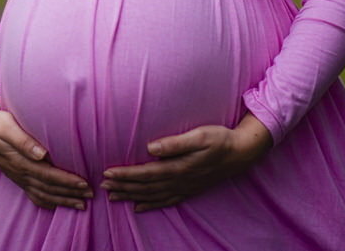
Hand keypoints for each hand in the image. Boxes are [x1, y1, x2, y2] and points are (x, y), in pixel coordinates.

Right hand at [0, 101, 92, 210]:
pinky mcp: (18, 177)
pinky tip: (58, 205)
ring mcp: (19, 177)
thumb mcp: (7, 126)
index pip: (49, 175)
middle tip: (90, 194)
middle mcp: (21, 173)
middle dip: (70, 192)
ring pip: (44, 194)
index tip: (84, 183)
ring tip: (81, 204)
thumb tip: (41, 153)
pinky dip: (48, 202)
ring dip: (63, 200)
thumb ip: (23, 140)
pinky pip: (34, 195)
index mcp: (20, 162)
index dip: (67, 181)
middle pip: (49, 188)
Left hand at [101, 112, 272, 211]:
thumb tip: (151, 147)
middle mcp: (179, 181)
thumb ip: (175, 143)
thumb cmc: (219, 139)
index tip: (107, 173)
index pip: (145, 173)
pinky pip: (166, 201)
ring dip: (132, 196)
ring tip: (113, 197)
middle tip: (102, 187)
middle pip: (145, 187)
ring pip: (152, 196)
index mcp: (179, 167)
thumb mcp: (199, 135)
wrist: (241, 153)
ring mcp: (185, 187)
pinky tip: (138, 208)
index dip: (125, 175)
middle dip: (123, 187)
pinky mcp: (190, 189)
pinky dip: (150, 205)